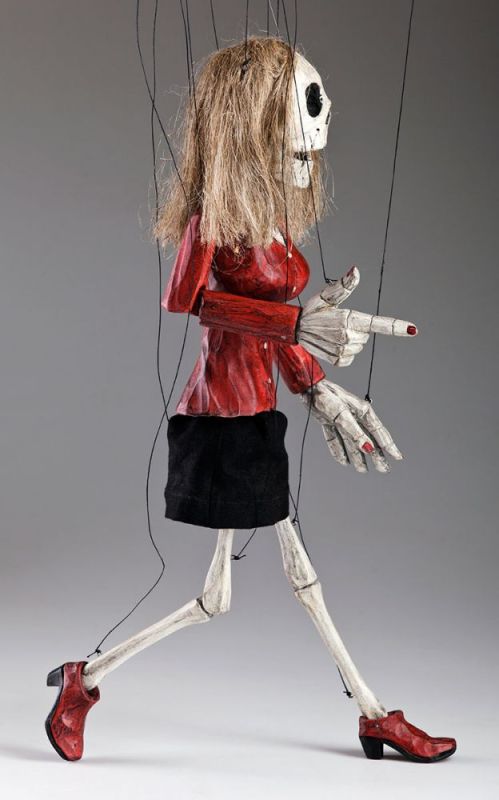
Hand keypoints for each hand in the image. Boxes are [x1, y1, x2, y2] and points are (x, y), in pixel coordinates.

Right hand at [296, 267, 417, 366]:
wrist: (294, 329)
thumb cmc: (313, 310)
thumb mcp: (326, 295)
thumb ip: (344, 285)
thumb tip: (356, 270)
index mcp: (349, 319)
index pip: (377, 323)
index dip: (396, 327)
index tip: (413, 329)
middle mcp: (347, 336)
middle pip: (365, 336)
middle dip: (355, 331)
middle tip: (337, 325)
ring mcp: (342, 350)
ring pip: (358, 347)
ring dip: (348, 342)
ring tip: (331, 335)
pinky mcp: (338, 360)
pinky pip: (349, 358)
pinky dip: (342, 353)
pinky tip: (330, 345)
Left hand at [301, 378, 402, 472]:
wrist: (308, 388)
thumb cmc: (327, 397)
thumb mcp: (343, 416)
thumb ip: (355, 433)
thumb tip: (369, 449)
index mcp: (363, 412)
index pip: (379, 433)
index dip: (389, 446)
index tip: (397, 457)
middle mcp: (355, 417)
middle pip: (368, 440)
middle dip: (376, 455)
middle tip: (383, 469)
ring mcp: (342, 420)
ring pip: (352, 442)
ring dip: (357, 457)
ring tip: (362, 470)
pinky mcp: (330, 422)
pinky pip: (337, 440)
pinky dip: (339, 451)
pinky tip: (343, 461)